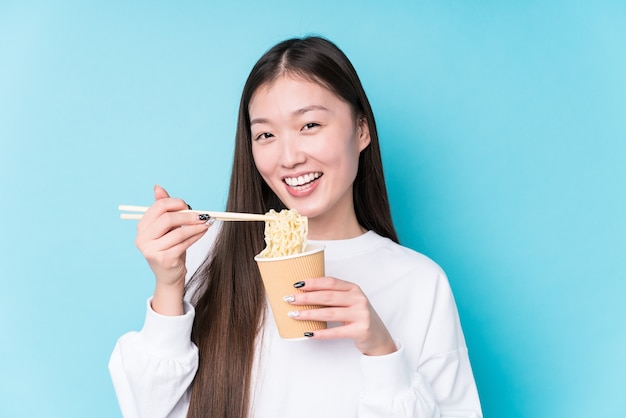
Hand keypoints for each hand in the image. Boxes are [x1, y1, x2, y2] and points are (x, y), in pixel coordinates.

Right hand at [135, 185, 210, 314]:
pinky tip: (203, 233)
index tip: (188, 206)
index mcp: (142, 226)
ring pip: (179, 232)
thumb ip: (163, 208)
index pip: (158, 207)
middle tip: (202, 216)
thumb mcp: (166, 227)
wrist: (169, 275)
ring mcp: (151, 250)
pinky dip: (196, 236)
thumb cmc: (169, 247)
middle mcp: (142, 238)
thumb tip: (157, 187)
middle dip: (188, 216)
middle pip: (167, 219)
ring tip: (207, 224)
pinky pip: (184, 243)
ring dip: (196, 226)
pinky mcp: (163, 259)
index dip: (175, 203)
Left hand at [286, 277, 396, 355]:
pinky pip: (337, 332)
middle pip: (327, 296)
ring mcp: (361, 314)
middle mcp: (358, 299)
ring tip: (294, 315)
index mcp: (354, 289)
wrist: (378, 337)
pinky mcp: (361, 330)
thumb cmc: (358, 317)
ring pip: (330, 313)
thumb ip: (334, 295)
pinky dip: (321, 333)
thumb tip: (304, 292)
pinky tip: (309, 333)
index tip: (296, 285)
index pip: (330, 282)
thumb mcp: (350, 302)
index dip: (313, 282)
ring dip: (309, 314)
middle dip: (306, 297)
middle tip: (289, 299)